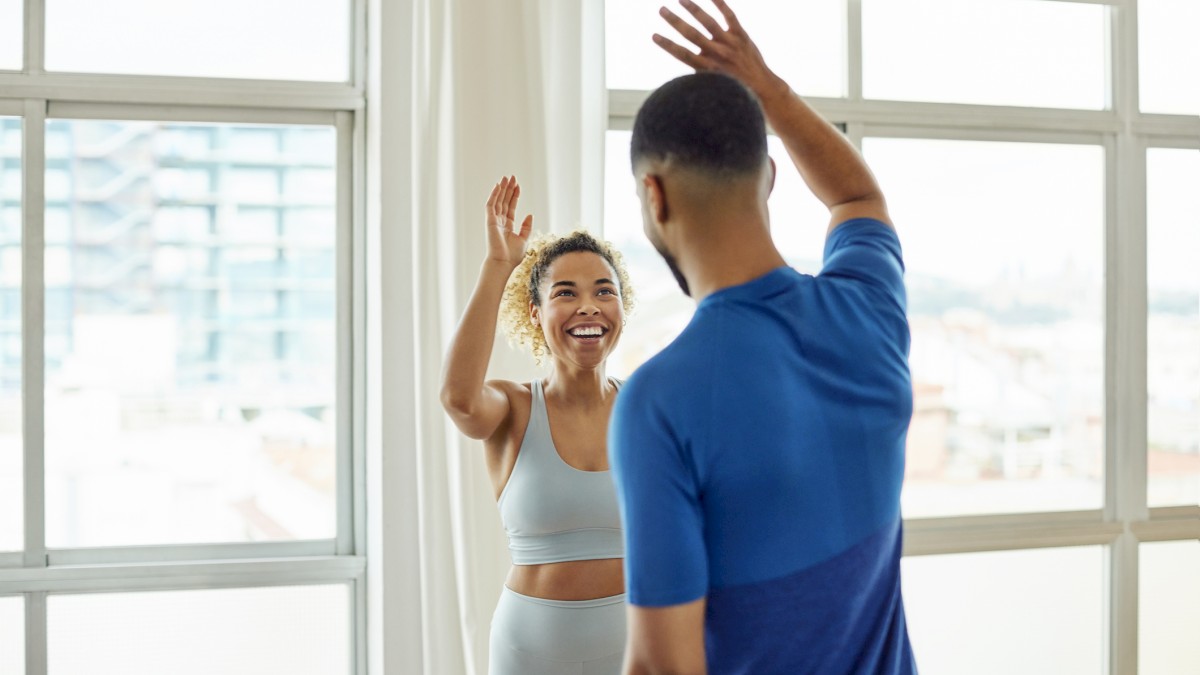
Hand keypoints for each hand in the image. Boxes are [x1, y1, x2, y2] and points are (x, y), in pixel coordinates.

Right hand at [485, 176, 533, 268]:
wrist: (503, 262)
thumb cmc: (513, 256)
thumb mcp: (524, 239)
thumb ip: (526, 227)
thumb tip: (530, 214)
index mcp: (508, 226)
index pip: (511, 207)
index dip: (514, 196)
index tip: (518, 186)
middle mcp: (500, 222)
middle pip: (504, 202)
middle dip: (508, 189)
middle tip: (512, 177)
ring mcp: (494, 221)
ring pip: (498, 201)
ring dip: (502, 189)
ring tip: (506, 178)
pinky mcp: (489, 221)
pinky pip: (491, 205)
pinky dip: (494, 195)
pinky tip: (498, 186)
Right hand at [653, 0, 783, 99]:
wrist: (761, 86)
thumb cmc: (733, 88)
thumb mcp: (712, 85)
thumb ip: (698, 72)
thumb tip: (685, 60)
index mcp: (708, 68)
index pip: (682, 54)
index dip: (667, 45)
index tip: (654, 35)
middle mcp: (718, 54)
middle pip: (691, 34)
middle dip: (675, 21)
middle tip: (661, 9)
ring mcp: (730, 43)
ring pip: (708, 22)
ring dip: (693, 9)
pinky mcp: (741, 35)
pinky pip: (730, 16)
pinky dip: (720, 4)